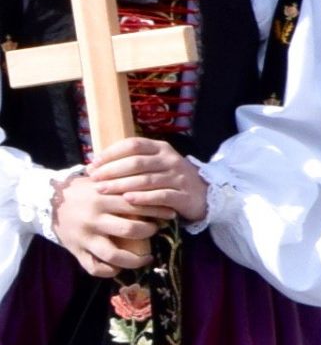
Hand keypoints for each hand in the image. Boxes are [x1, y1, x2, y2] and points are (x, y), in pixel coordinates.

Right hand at [49, 167, 150, 275]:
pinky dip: (110, 271)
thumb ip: (122, 184)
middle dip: (149, 232)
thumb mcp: (99, 183)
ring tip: (147, 257)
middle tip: (156, 230)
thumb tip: (155, 187)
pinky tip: (120, 267)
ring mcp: (84, 237)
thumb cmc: (81, 191)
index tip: (170, 213)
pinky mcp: (75, 251)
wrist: (45, 202)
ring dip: (135, 259)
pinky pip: (94, 267)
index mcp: (101, 198)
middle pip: (130, 230)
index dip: (157, 210)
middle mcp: (93, 219)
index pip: (136, 204)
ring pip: (114, 255)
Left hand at [85, 134, 207, 225]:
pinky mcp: (184, 195)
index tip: (93, 164)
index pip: (133, 145)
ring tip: (103, 190)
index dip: (111, 153)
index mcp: (161, 148)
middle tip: (94, 179)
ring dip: (121, 185)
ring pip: (146, 179)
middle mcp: (171, 160)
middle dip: (112, 171)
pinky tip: (128, 200)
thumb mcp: (156, 163)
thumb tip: (96, 163)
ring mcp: (179, 177)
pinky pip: (161, 196)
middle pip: (137, 162)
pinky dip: (143, 198)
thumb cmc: (170, 178)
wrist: (204, 194)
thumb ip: (132, 161)